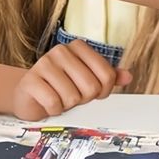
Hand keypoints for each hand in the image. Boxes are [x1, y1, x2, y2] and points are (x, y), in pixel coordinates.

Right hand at [12, 39, 132, 121]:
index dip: (103, 90)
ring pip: (73, 97)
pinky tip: (47, 103)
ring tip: (58, 97)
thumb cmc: (60, 86)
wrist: (29, 94)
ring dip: (67, 105)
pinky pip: (54, 103)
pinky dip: (53, 110)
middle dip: (83, 99)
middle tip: (72, 95)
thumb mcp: (86, 80)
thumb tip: (128, 76)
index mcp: (77, 47)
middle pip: (91, 87)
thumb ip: (107, 76)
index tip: (90, 91)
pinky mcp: (30, 80)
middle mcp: (60, 51)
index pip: (107, 74)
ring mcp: (44, 64)